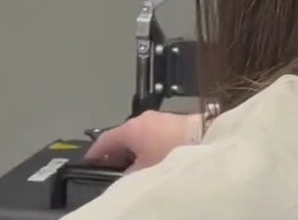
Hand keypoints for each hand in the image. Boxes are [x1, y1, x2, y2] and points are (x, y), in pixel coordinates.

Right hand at [83, 111, 201, 173]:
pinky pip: (157, 136)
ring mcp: (164, 118)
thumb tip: (122, 180)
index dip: (94, 152)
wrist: (210, 141)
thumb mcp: (143, 173)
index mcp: (132, 127)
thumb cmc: (172, 155)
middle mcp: (146, 118)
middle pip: (124, 136)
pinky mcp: (180, 122)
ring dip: (136, 151)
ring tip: (134, 169)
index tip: (88, 162)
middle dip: (117, 153)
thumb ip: (128, 177)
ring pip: (142, 136)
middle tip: (110, 171)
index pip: (105, 138)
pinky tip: (155, 161)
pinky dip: (151, 147)